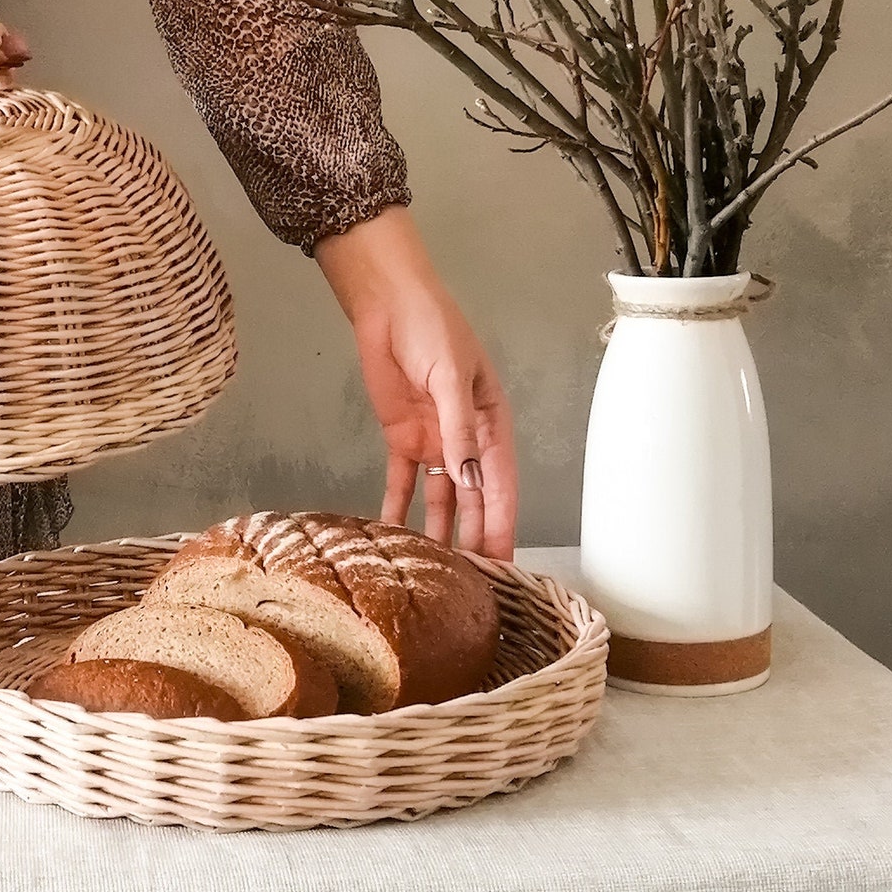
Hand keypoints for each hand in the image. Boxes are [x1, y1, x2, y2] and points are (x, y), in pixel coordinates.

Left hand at [314, 205, 516, 559]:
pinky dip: (399, 508)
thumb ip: (458, 428)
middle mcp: (465, 440)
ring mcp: (434, 442)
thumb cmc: (431, 328)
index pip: (500, 484)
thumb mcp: (451, 375)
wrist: (388, 305)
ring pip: (440, 499)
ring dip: (439, 532)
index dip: (501, 525)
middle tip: (475, 586)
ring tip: (439, 575)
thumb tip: (471, 480)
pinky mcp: (401, 438)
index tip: (503, 565)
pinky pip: (402, 482)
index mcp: (491, 424)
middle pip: (473, 500)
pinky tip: (396, 537)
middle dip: (475, 540)